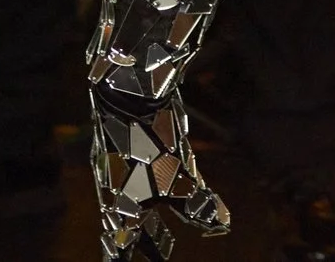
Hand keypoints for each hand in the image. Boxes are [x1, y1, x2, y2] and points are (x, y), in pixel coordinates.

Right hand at [93, 87, 226, 257]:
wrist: (130, 90)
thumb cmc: (151, 140)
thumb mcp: (179, 176)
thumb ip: (196, 204)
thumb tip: (222, 228)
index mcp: (121, 207)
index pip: (119, 244)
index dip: (120, 260)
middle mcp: (112, 191)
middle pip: (122, 226)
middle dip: (139, 242)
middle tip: (158, 254)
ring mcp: (113, 169)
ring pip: (126, 201)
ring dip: (141, 218)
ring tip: (155, 225)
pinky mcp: (120, 149)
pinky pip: (129, 179)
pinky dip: (141, 191)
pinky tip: (156, 184)